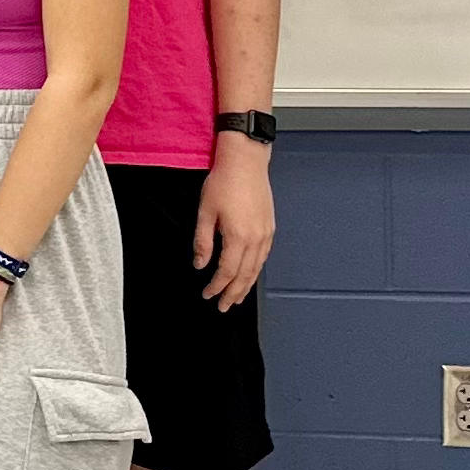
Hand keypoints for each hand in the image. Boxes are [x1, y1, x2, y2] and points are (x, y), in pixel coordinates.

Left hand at [196, 150, 275, 309]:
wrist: (246, 163)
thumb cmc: (223, 183)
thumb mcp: (205, 212)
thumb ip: (203, 242)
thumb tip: (200, 264)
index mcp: (238, 237)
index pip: (227, 271)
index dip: (217, 286)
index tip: (207, 295)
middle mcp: (256, 239)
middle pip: (245, 275)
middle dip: (233, 293)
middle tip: (223, 306)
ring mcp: (266, 233)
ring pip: (256, 268)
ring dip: (246, 285)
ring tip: (236, 297)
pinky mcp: (270, 227)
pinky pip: (263, 256)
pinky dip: (255, 270)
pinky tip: (248, 274)